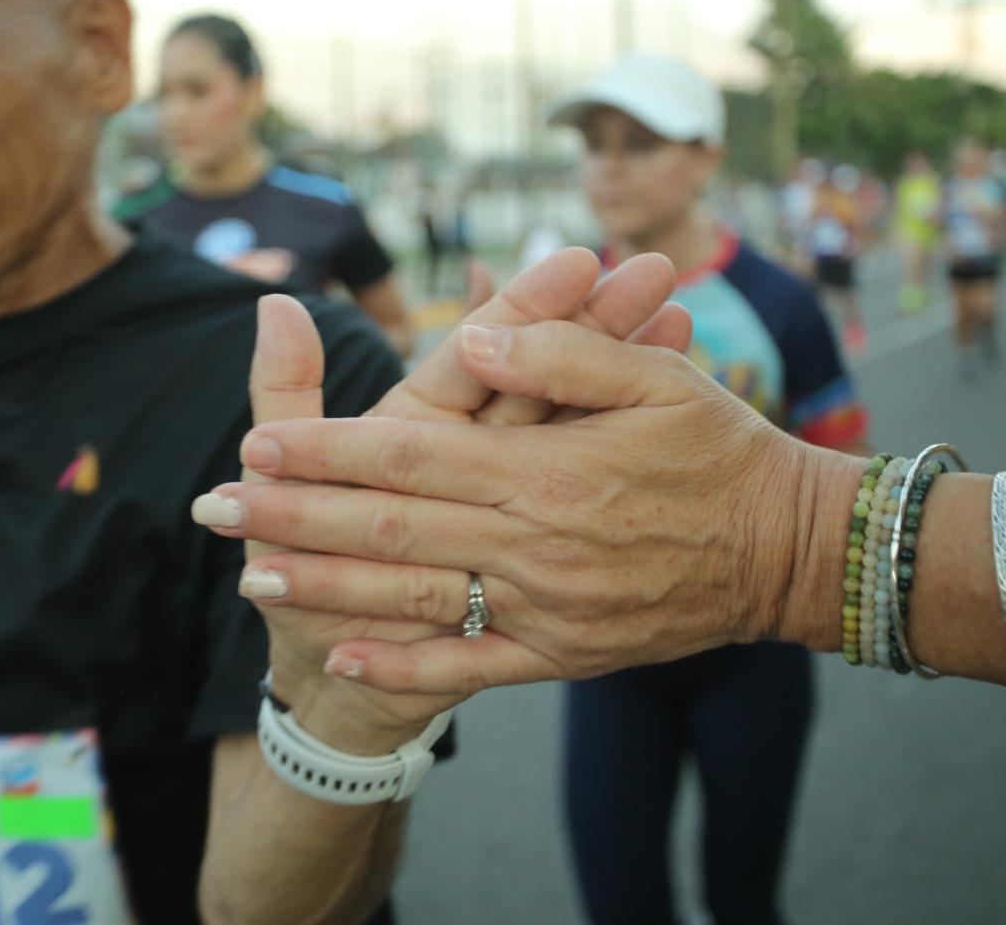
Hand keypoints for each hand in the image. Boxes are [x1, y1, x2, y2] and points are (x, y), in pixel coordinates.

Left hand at [195, 250, 690, 746]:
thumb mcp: (659, 378)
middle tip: (216, 510)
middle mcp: (537, 541)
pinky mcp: (563, 656)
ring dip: (327, 589)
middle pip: (392, 528)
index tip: (259, 443)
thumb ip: (564, 352)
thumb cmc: (722, 450)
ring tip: (250, 579)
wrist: (788, 552)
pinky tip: (342, 657)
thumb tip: (472, 336)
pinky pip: (471, 668)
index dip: (329, 450)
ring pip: (416, 599)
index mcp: (550, 466)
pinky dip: (404, 667)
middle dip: (296, 518)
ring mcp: (547, 607)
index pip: (413, 454)